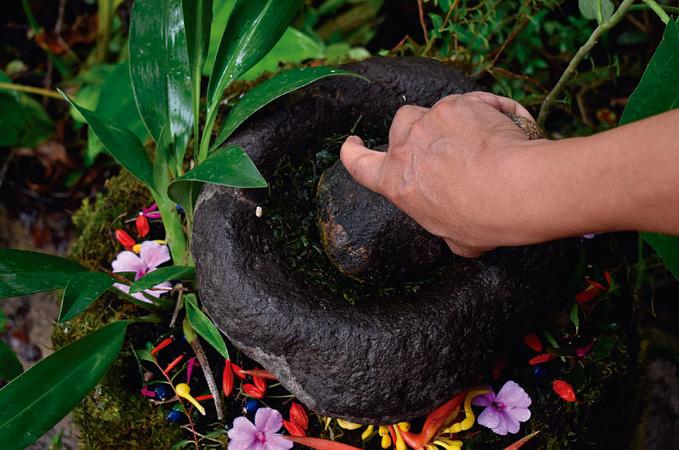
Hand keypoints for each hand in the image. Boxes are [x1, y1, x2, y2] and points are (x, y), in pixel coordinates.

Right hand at [340, 91, 541, 257]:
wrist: (512, 189)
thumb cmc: (482, 220)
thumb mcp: (455, 238)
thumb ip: (446, 222)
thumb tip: (458, 227)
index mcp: (396, 182)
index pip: (358, 163)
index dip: (352, 152)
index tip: (353, 143)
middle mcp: (407, 145)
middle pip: (401, 123)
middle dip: (417, 130)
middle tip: (441, 145)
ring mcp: (433, 118)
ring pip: (436, 109)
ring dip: (452, 120)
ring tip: (480, 139)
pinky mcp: (463, 103)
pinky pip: (475, 102)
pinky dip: (489, 112)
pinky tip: (508, 128)